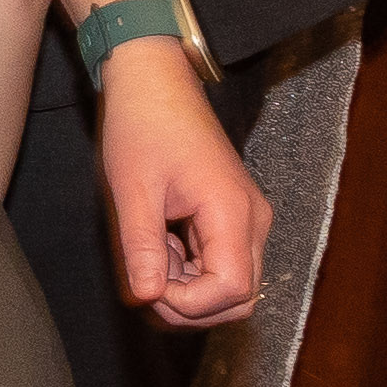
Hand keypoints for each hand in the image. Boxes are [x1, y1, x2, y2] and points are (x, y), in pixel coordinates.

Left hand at [98, 44, 266, 327]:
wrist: (154, 82)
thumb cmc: (143, 126)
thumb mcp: (133, 189)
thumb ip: (142, 248)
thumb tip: (148, 298)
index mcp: (233, 212)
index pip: (232, 291)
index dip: (189, 303)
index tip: (147, 286)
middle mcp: (253, 221)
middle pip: (239, 297)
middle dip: (190, 304)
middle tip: (145, 278)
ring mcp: (247, 219)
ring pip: (231, 285)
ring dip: (188, 287)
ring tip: (149, 251)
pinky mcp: (234, 217)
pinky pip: (222, 263)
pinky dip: (190, 268)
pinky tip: (159, 241)